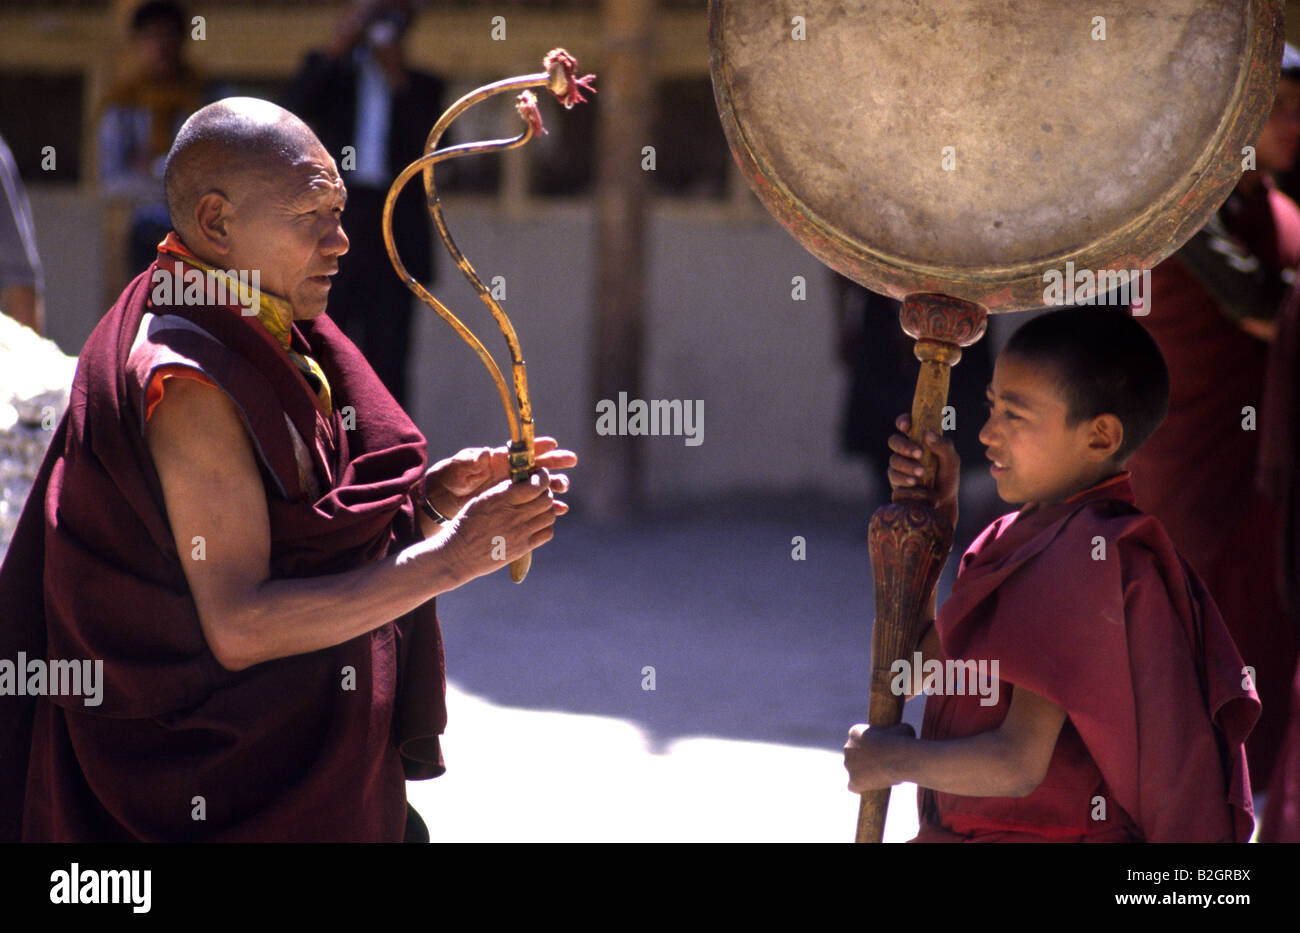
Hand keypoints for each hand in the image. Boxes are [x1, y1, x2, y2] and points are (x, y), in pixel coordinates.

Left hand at [425, 437, 575, 516]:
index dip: (539, 446)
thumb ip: (470, 460)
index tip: (554, 444)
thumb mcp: (456, 469)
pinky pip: (534, 505)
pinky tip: (559, 510)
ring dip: (554, 485)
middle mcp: (509, 473)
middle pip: (537, 466)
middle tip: (571, 461)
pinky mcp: (512, 505)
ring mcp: (512, 490)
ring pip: (540, 486)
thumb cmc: (449, 479)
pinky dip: (548, 507)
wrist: (441, 501)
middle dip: (555, 462)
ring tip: (565, 488)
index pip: (523, 450)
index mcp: (499, 460)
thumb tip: (485, 453)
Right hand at [436, 468, 563, 584]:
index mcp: (501, 499)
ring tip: (539, 507)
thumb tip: (524, 480)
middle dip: (546, 491)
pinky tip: (537, 523)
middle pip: (546, 499)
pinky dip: (546, 526)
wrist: (459, 554)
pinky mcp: (523, 547)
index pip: (535, 484)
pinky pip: (547, 533)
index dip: (543, 477)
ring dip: (547, 508)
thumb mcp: (482, 499)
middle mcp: (513, 515)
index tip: (541, 475)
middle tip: (541, 491)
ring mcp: (520, 532)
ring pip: (549, 515)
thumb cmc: (467, 523)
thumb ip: (504, 490)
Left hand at [843, 722, 915, 793]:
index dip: (870, 745)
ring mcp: (849, 765)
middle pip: (854, 755)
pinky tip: (870, 787)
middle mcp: (848, 747)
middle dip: (865, 759)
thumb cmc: (902, 741)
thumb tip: (900, 733)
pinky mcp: (853, 781)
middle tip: (881, 764)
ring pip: (854, 770)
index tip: (881, 750)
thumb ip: (895, 731)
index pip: (859, 740)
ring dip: (863, 773)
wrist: (901, 758)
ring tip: (880, 776)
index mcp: (855, 732)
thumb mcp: (901, 729)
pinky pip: (852, 786)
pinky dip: (859, 787)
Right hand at [886, 413, 958, 525]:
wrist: (943, 501)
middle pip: (894, 441)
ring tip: (922, 473)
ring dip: (908, 465)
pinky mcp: (895, 480)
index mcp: (919, 439)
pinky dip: (904, 479)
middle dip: (904, 446)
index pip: (906, 424)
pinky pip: (894, 476)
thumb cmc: (947, 476)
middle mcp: (906, 450)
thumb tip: (928, 434)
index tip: (906, 426)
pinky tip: (915, 483)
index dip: (903, 421)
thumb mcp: (951, 461)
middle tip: (918, 453)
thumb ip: (943, 446)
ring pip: (894, 460)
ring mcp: (899, 465)